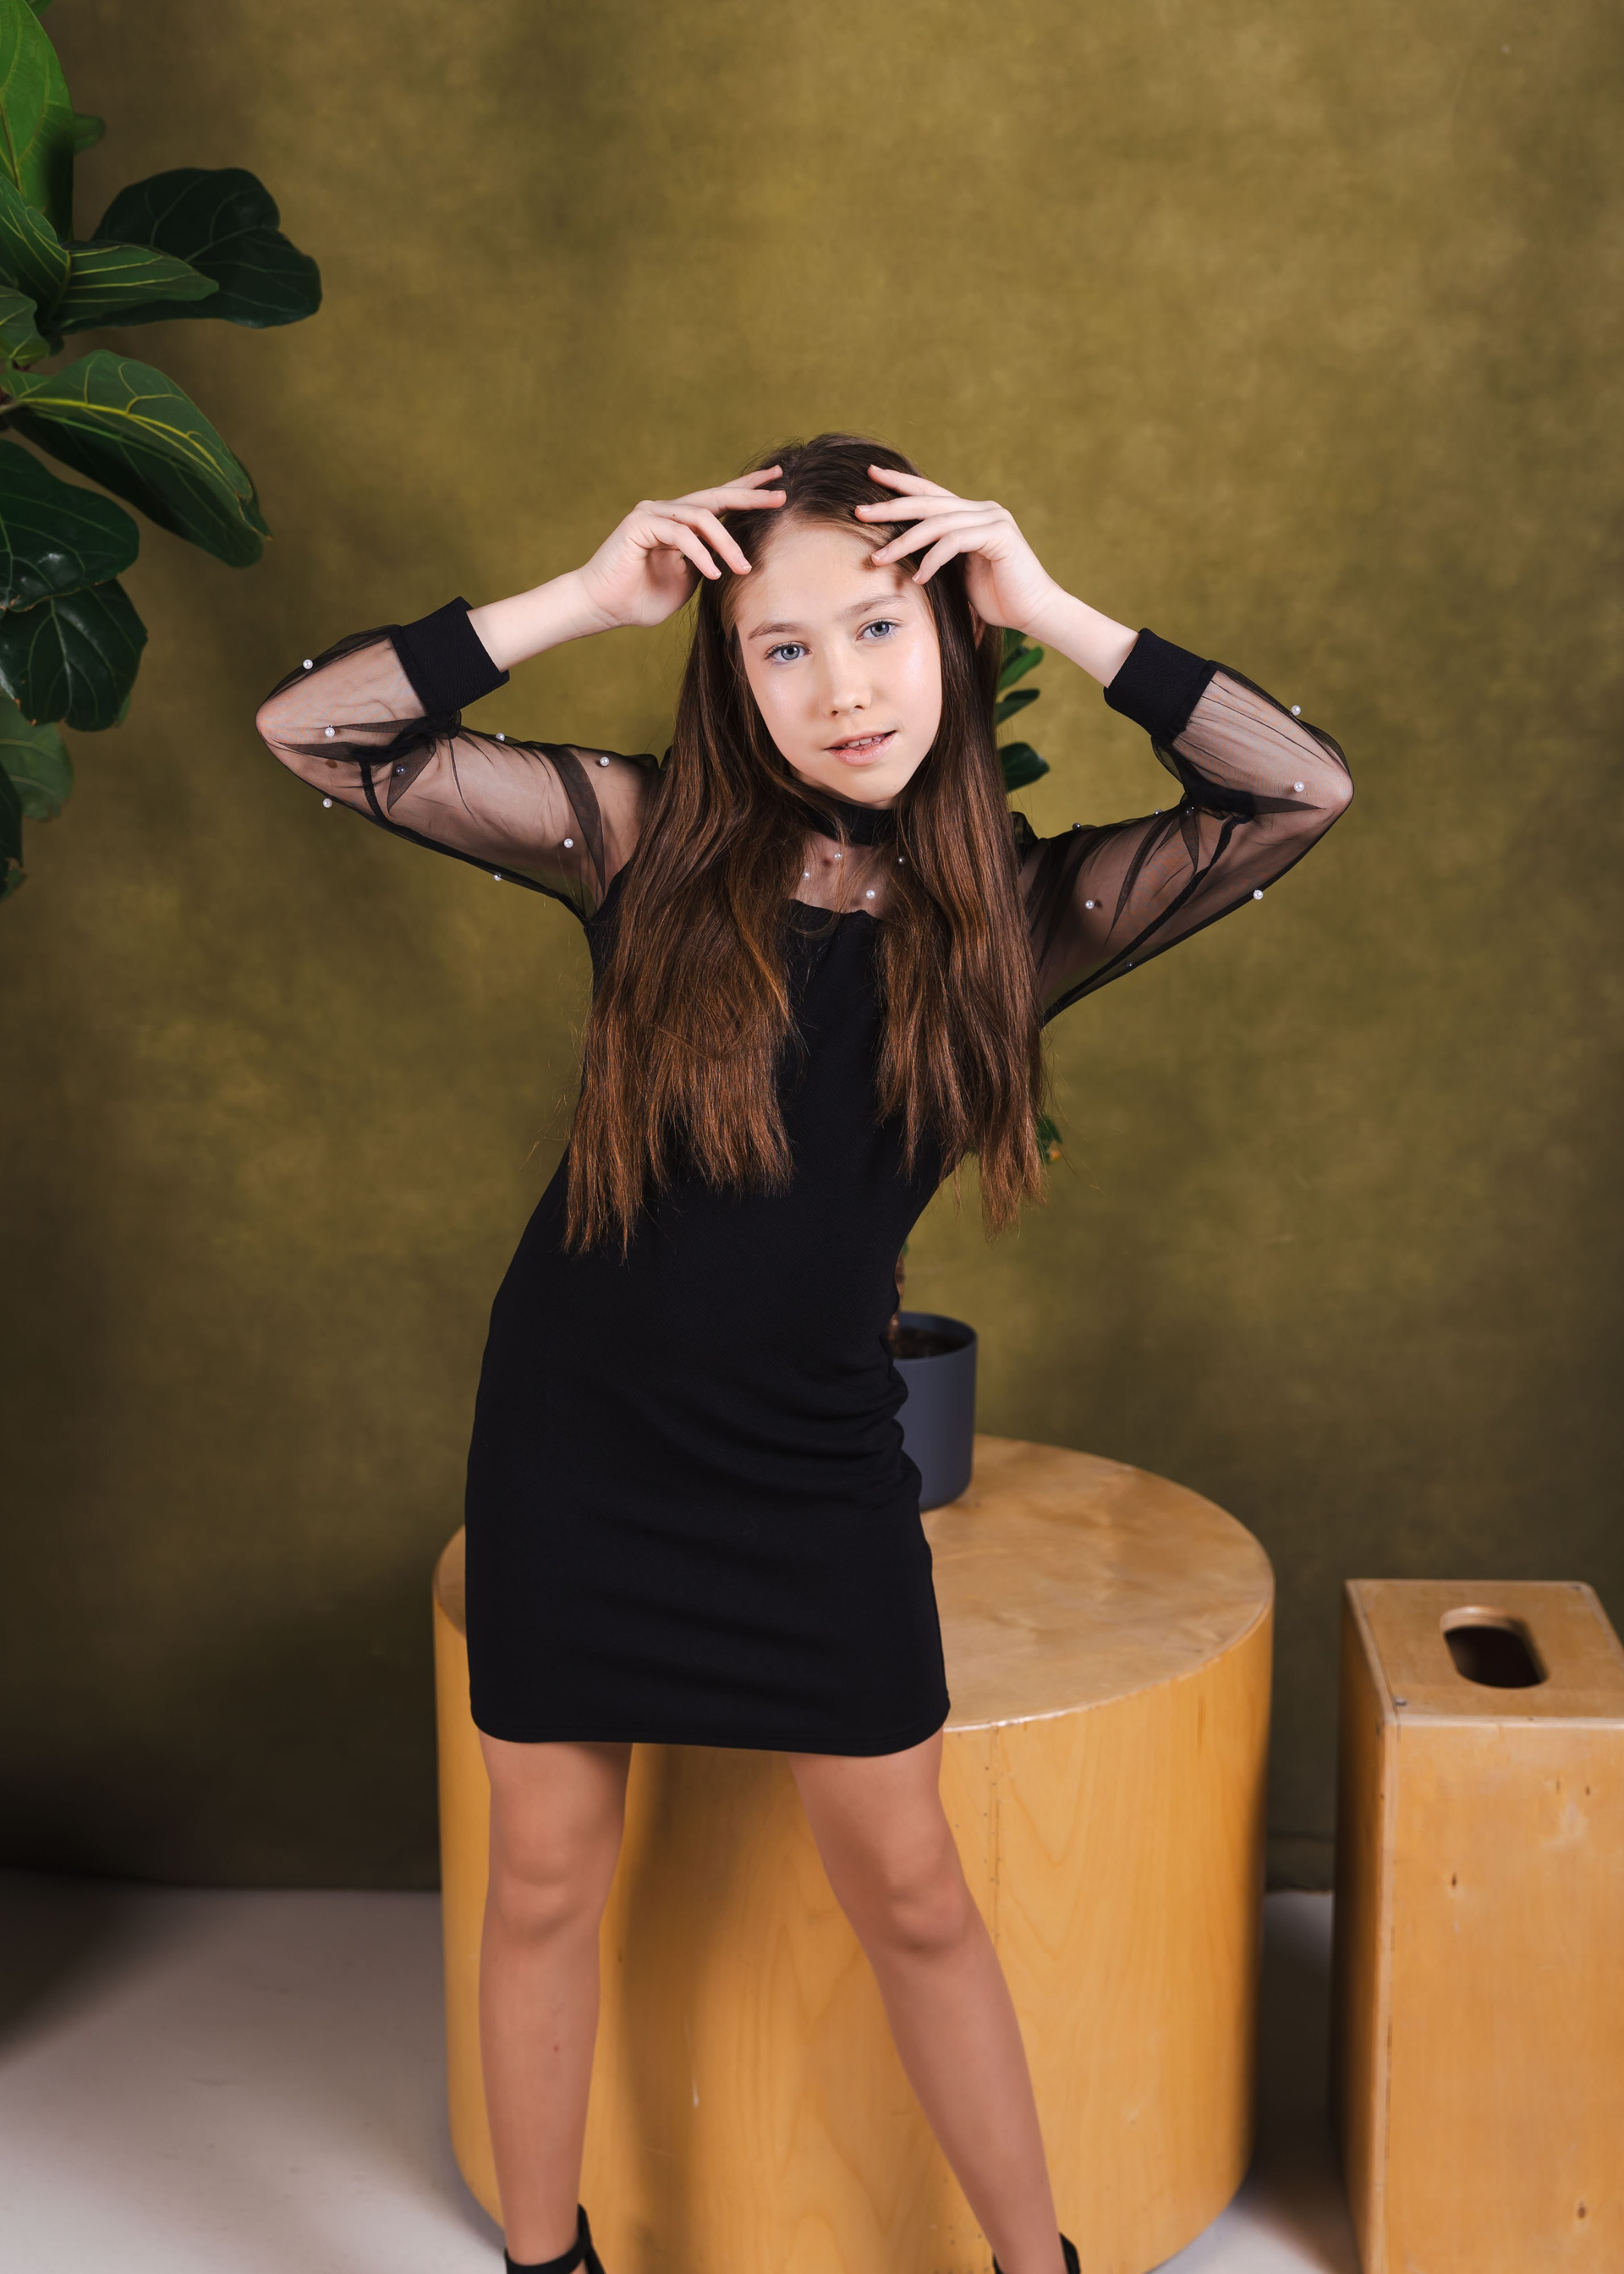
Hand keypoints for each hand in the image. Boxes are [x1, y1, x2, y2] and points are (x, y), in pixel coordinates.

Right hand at [573, 470, 786, 631]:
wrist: (602, 607)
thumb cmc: (640, 599)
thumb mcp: (688, 582)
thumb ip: (707, 563)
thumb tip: (732, 556)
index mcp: (681, 523)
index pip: (720, 501)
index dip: (748, 490)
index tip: (779, 483)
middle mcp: (668, 511)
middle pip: (716, 497)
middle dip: (750, 495)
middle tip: (780, 495)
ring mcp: (653, 513)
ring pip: (701, 518)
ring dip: (726, 544)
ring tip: (743, 568)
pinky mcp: (639, 524)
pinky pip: (680, 534)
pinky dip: (700, 553)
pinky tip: (713, 573)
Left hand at [855, 467, 1061, 637]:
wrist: (1035, 613)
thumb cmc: (998, 599)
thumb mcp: (959, 574)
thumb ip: (939, 557)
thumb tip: (906, 555)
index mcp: (972, 515)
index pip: (930, 493)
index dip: (901, 483)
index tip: (871, 475)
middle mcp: (983, 510)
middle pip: (928, 501)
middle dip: (890, 506)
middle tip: (859, 511)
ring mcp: (993, 519)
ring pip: (937, 522)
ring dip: (903, 542)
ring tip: (878, 559)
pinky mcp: (1000, 536)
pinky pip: (955, 541)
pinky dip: (933, 560)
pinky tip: (920, 579)